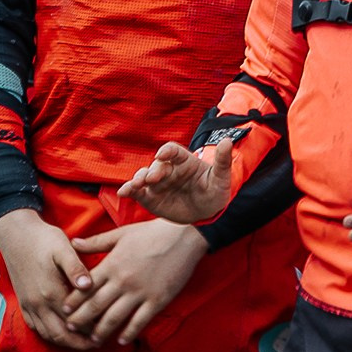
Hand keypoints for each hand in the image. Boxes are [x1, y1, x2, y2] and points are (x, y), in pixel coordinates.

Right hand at [0, 208, 95, 349]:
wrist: (15, 233)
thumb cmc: (43, 239)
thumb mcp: (62, 248)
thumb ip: (76, 268)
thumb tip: (89, 286)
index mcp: (51, 292)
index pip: (75, 320)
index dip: (91, 329)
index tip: (106, 330)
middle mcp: (39, 303)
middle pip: (62, 335)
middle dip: (80, 343)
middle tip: (98, 343)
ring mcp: (29, 305)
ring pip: (48, 335)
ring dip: (66, 342)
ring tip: (83, 342)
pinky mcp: (23, 303)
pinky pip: (36, 328)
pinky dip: (50, 335)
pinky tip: (61, 333)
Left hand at [64, 220, 206, 344]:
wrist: (183, 236)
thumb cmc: (150, 232)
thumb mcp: (120, 234)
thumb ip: (96, 242)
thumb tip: (74, 243)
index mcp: (112, 264)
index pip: (86, 286)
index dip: (73, 300)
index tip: (64, 310)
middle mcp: (123, 281)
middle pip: (96, 305)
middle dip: (81, 319)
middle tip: (70, 329)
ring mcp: (140, 293)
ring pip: (115, 317)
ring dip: (101, 330)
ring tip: (93, 340)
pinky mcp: (157, 301)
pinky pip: (140, 321)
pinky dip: (129, 333)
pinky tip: (121, 340)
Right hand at [118, 134, 234, 224]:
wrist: (206, 210)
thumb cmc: (214, 190)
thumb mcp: (222, 178)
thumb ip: (222, 161)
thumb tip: (229, 141)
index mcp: (184, 161)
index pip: (173, 151)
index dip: (167, 151)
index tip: (162, 154)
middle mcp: (168, 169)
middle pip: (157, 166)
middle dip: (153, 170)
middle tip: (151, 178)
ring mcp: (158, 183)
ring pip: (144, 177)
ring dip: (138, 179)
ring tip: (136, 185)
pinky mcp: (150, 197)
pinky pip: (137, 192)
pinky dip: (128, 190)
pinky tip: (122, 192)